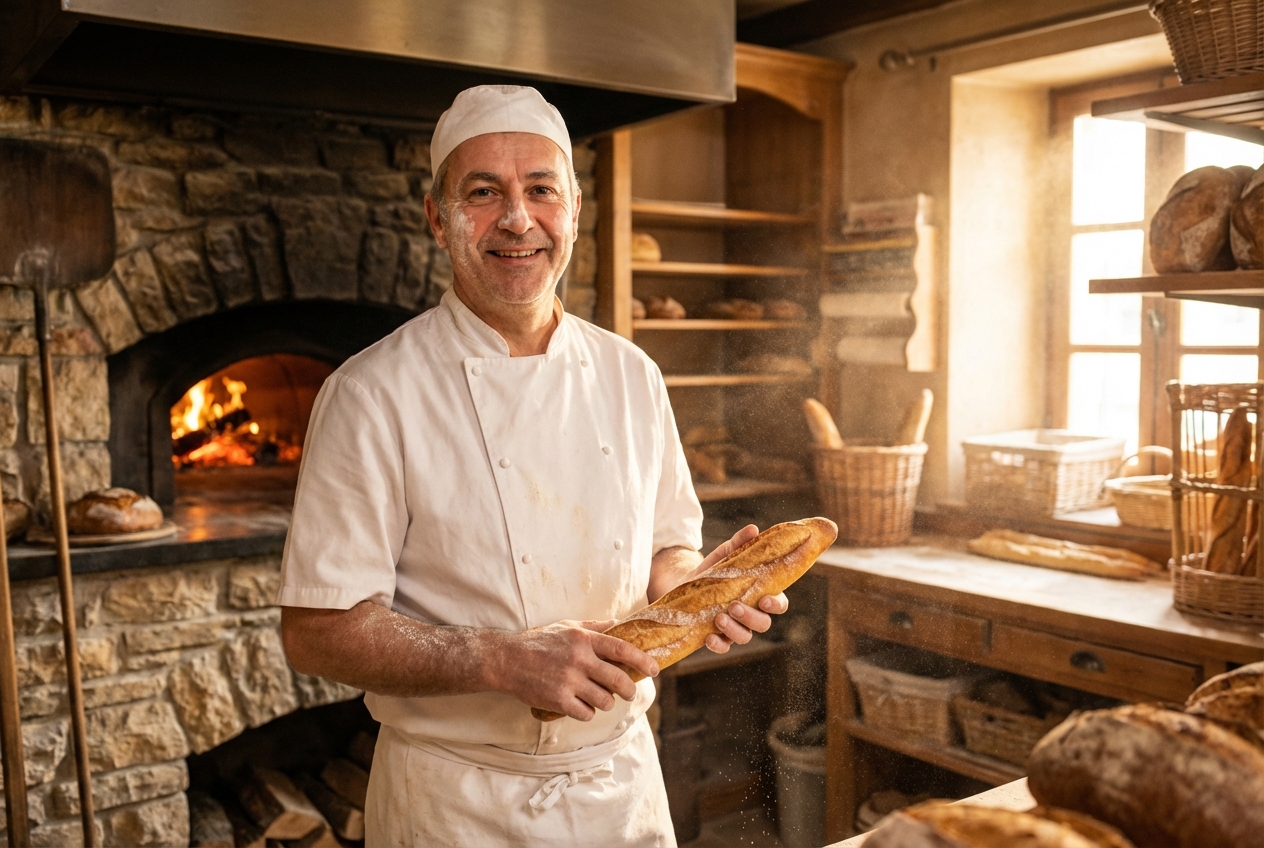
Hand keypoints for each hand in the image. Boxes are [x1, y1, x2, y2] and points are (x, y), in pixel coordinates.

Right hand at [493, 619, 659, 721]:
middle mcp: (578, 659)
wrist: (507, 660)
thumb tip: (620, 624)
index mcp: (583, 639)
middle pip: (618, 679)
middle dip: (629, 689)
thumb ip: (595, 627)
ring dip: (606, 701)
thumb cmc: (539, 642)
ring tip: (599, 697)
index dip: (641, 660)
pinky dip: (588, 711)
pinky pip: (587, 712)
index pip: (622, 649)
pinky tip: (581, 705)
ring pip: (605, 700)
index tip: (654, 669)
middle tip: (629, 692)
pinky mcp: (558, 700)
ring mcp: (568, 681)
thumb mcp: (567, 626)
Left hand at [690, 525, 789, 654]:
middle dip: (751, 617)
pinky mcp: (717, 636)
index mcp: (759, 594)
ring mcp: (735, 628)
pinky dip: (718, 644)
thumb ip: (739, 544)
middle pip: (763, 624)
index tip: (764, 600)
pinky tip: (709, 637)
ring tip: (719, 618)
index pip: (779, 604)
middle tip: (734, 606)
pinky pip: (723, 646)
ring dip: (734, 630)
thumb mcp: (724, 555)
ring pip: (744, 637)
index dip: (776, 604)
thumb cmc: (713, 571)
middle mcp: (751, 614)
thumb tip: (753, 529)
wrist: (683, 584)